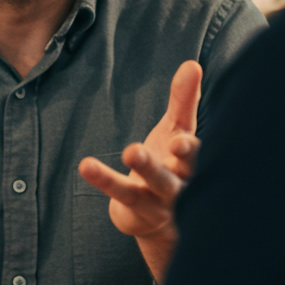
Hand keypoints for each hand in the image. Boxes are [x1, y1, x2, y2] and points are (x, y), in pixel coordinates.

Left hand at [78, 60, 201, 279]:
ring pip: (156, 183)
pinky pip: (119, 192)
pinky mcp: (135, 207)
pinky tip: (85, 165)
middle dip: (183, 159)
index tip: (184, 140)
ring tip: (131, 150)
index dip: (193, 148)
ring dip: (146, 166)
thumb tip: (193, 64)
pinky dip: (103, 179)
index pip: (199, 154)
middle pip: (185, 171)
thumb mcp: (177, 131)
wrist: (158, 221)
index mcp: (193, 164)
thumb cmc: (171, 164)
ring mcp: (159, 199)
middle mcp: (182, 184)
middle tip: (177, 144)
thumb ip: (184, 101)